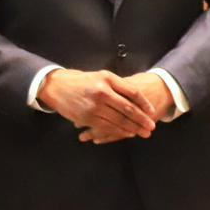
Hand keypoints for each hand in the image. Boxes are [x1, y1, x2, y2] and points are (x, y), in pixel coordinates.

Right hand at [38, 68, 155, 142]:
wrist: (57, 86)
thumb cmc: (82, 81)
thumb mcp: (100, 76)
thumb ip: (118, 85)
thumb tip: (137, 98)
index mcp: (107, 79)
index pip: (132, 92)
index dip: (144, 103)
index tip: (152, 111)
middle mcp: (102, 92)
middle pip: (128, 108)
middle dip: (142, 119)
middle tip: (151, 127)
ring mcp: (94, 106)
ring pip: (119, 120)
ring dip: (133, 128)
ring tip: (143, 133)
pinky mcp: (87, 117)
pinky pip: (107, 127)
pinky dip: (119, 131)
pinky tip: (128, 133)